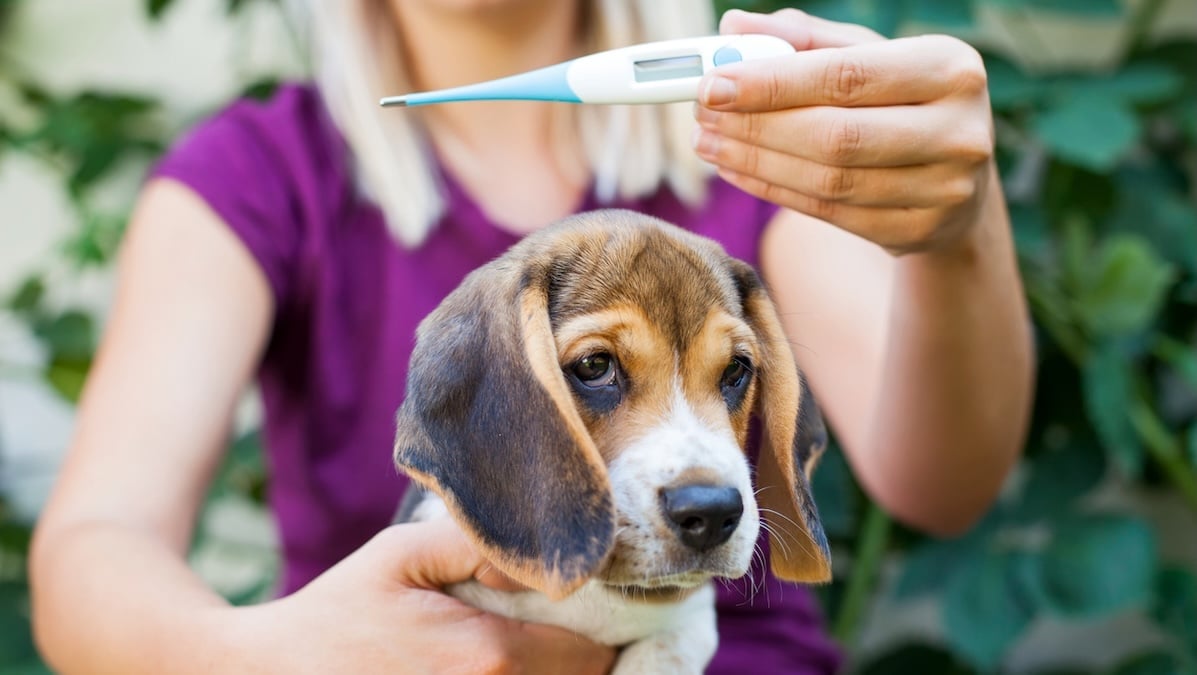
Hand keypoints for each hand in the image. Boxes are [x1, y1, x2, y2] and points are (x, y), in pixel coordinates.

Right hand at [225, 521, 615, 673]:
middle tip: (561, 634)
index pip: (593, 658)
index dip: (601, 634)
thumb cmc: (339, 614)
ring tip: (536, 654)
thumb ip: (480, 545)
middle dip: (582, 663)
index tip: (587, 615)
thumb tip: (544, 561)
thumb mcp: (402, 556)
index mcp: (489, 659)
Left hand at [693, 9, 996, 254]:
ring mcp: (944, 189)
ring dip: (755, 162)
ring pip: (827, 180)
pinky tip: (737, 170)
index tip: (713, 83)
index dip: (772, 82)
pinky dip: (773, 190)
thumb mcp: (868, 58)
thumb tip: (732, 28)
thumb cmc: (902, 103)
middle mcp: (958, 130)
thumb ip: (804, 40)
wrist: (959, 182)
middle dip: (756, 125)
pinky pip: (828, 213)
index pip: (846, 76)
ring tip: (709, 142)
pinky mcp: (919, 231)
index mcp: (949, 68)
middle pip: (835, 134)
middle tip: (703, 115)